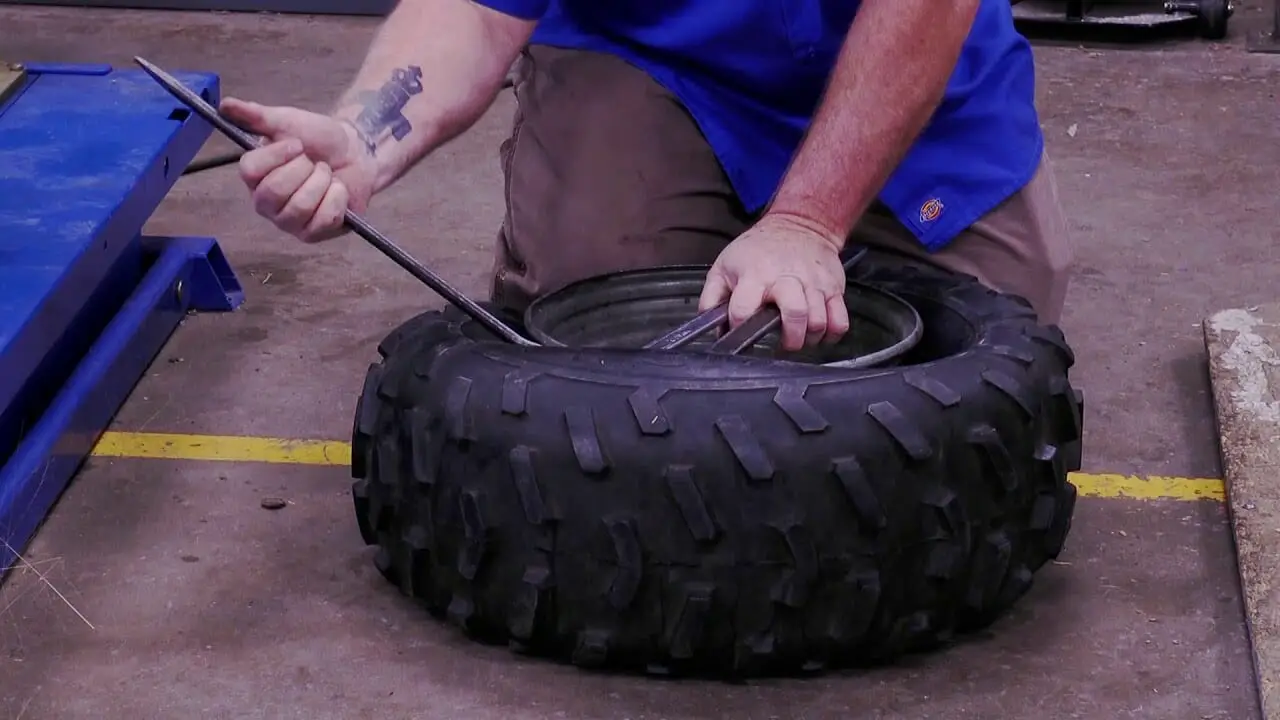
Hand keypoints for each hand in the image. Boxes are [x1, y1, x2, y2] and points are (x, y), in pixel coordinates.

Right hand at [220, 97, 377, 242]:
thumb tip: (225, 105)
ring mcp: (288, 222)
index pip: (249, 171)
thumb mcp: (287, 121)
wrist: (355, 153)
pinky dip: (338, 198)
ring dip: (322, 182)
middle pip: (274, 191)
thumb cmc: (317, 139)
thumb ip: (257, 116)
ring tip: (327, 174)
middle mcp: (265, 203)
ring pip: (301, 206)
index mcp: (254, 175)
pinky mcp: (313, 234)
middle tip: (314, 162)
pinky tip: (338, 190)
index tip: (297, 144)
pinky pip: (324, 219)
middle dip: (303, 169)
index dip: (276, 156)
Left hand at [698, 213, 849, 351]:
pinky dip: (832, 334)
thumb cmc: (758, 250)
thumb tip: (712, 328)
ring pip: (819, 321)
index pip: (744, 310)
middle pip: (795, 314)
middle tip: (783, 344)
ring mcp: (814, 283)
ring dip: (809, 339)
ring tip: (799, 338)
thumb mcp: (725, 266)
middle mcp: (787, 279)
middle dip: (790, 339)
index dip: (740, 327)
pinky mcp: (834, 287)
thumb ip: (712, 298)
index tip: (741, 333)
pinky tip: (819, 333)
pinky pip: (840, 320)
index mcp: (755, 275)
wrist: (799, 224)